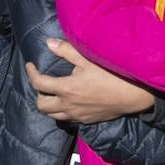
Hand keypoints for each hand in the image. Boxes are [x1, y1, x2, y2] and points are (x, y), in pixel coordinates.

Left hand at [26, 39, 154, 123]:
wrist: (133, 95)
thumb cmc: (112, 73)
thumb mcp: (88, 58)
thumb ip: (66, 50)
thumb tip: (48, 43)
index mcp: (67, 88)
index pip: (38, 83)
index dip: (31, 73)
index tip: (31, 65)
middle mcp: (68, 105)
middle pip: (41, 105)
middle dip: (37, 93)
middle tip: (42, 82)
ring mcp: (77, 115)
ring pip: (52, 115)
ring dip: (48, 104)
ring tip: (53, 93)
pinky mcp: (86, 121)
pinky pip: (66, 119)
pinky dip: (61, 111)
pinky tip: (68, 101)